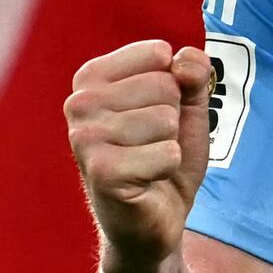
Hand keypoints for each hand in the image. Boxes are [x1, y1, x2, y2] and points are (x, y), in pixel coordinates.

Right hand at [66, 40, 207, 264]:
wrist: (153, 218)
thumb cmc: (162, 156)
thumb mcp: (186, 108)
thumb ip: (192, 74)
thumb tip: (186, 59)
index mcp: (92, 78)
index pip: (159, 54)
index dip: (176, 88)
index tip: (154, 113)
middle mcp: (80, 103)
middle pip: (165, 86)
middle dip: (173, 119)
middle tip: (152, 144)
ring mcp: (85, 137)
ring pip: (166, 120)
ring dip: (170, 145)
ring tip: (149, 162)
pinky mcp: (101, 171)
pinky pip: (167, 153)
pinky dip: (168, 168)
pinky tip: (148, 180)